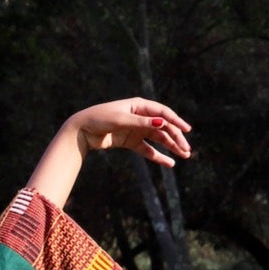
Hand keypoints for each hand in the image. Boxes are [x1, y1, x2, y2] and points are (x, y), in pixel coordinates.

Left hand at [26, 98, 192, 206]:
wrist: (81, 131)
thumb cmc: (99, 119)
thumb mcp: (121, 120)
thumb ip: (142, 123)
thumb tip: (163, 123)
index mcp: (139, 106)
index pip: (163, 113)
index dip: (176, 122)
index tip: (187, 131)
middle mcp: (140, 117)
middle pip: (163, 128)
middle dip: (176, 139)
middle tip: (187, 150)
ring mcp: (135, 130)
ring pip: (157, 139)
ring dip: (170, 148)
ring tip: (183, 156)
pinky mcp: (129, 141)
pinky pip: (146, 149)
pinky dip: (157, 156)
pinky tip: (168, 163)